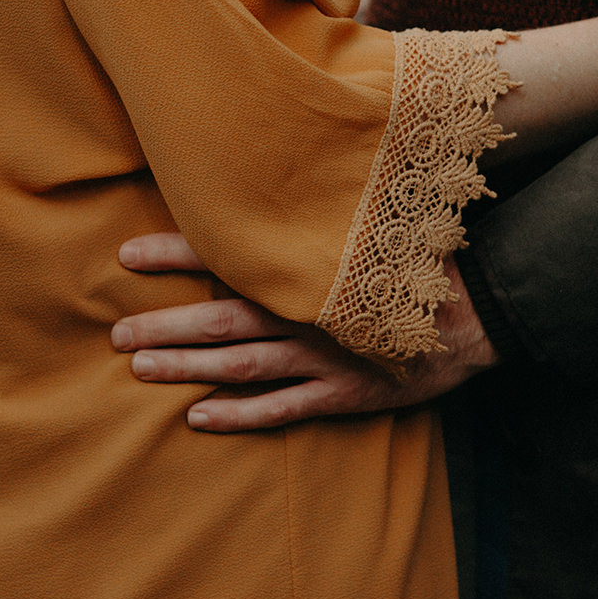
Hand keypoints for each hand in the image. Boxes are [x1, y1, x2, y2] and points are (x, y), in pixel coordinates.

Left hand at [113, 233, 498, 430]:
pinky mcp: (345, 394)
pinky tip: (198, 417)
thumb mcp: (371, 223)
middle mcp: (308, 312)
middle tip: (115, 333)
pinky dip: (238, 415)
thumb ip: (320, 213)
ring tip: (139, 367)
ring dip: (186, 367)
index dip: (176, 254)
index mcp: (309, 266)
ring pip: (241, 365)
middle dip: (164, 325)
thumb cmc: (423, 260)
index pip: (230, 255)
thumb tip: (275, 181)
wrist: (482, 311)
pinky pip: (281, 409)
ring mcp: (324, 357)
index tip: (126, 254)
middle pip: (220, 320)